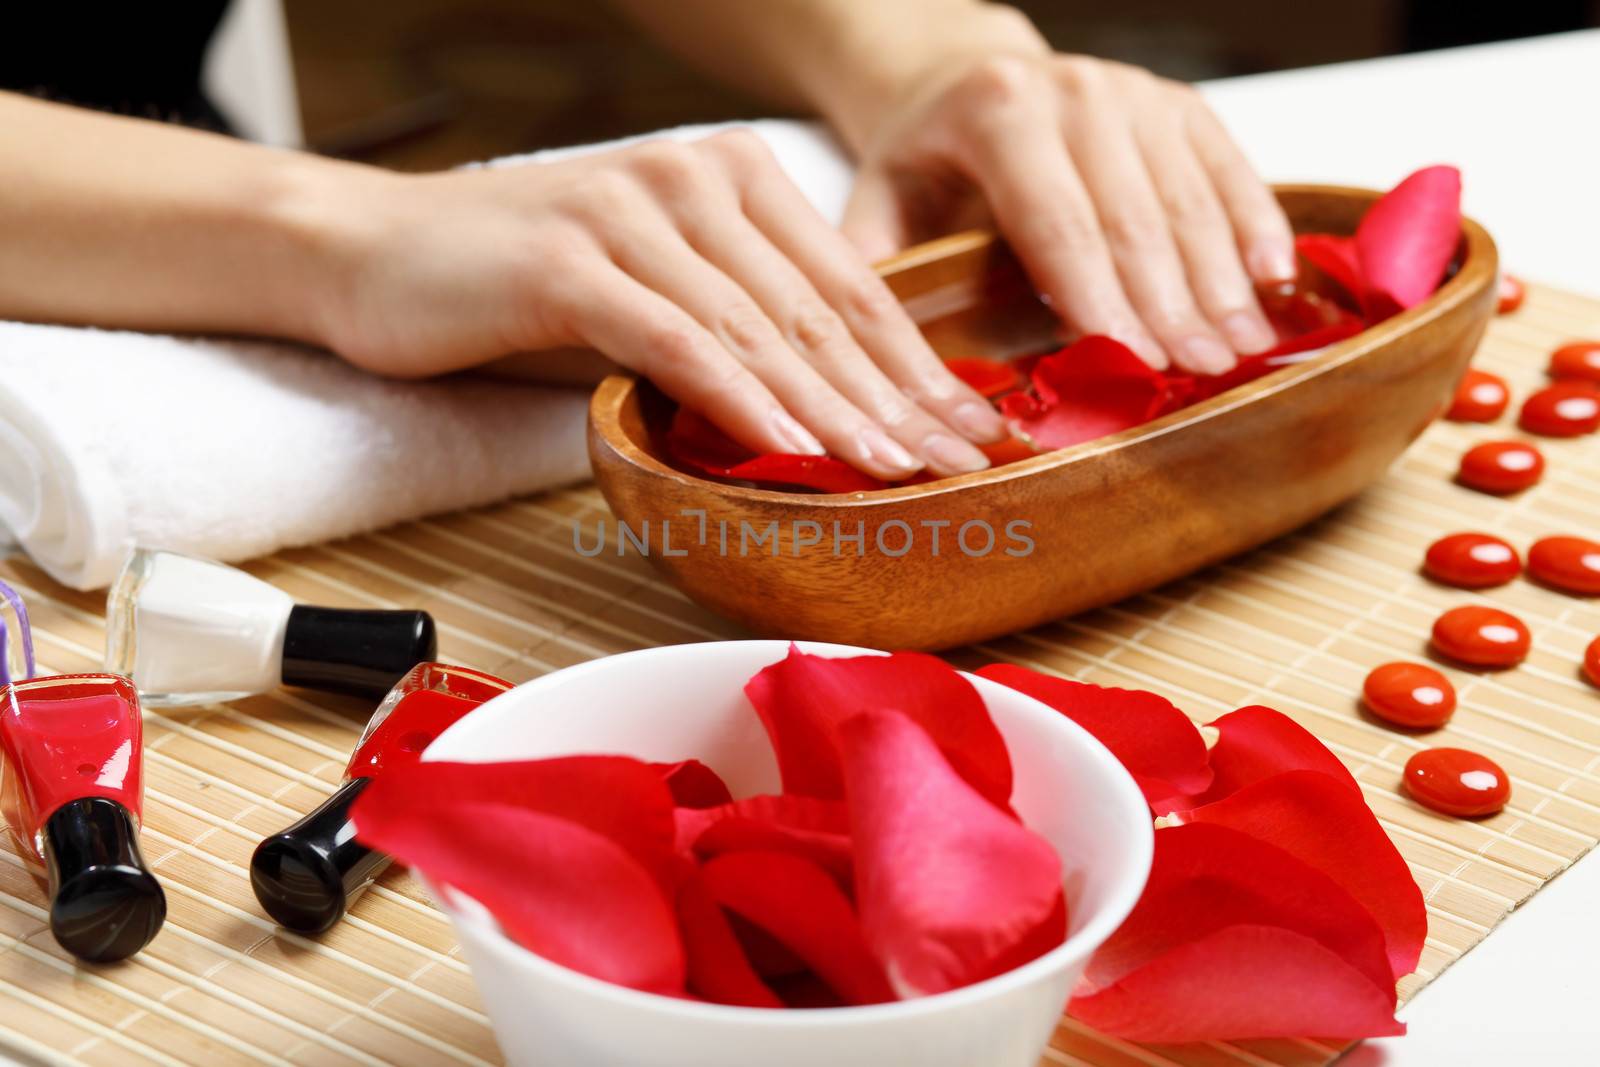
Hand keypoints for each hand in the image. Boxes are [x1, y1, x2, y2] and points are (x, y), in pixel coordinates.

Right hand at [317, 132, 1005, 478]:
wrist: (370, 251)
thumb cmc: (518, 286)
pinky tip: (790, 450)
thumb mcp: (653, 291)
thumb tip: (833, 410)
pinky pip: (678, 339)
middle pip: (824, 308)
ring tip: (898, 473)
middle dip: (903, 399)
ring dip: (838, 409)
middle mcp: (695, 180)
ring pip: (762, 326)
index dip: (921, 367)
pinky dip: (740, 399)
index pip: (854, 285)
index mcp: (734, 178)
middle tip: (967, 466)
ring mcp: (633, 212)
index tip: (976, 433)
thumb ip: (737, 325)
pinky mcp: (571, 261)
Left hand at [840, 53, 1296, 374]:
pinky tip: (1276, 285)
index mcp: (1000, 112)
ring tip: (1243, 351)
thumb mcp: (878, 202)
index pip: (1058, 222)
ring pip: (1189, 199)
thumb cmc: (926, 162)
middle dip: (1171, 303)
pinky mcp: (1180, 106)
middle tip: (1201, 373)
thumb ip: (876, 270)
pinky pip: (1230, 171)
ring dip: (1221, 280)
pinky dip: (1256, 229)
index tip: (1131, 362)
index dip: (1098, 297)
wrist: (966, 80)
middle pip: (1134, 217)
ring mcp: (1137, 93)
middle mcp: (1077, 92)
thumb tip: (872, 363)